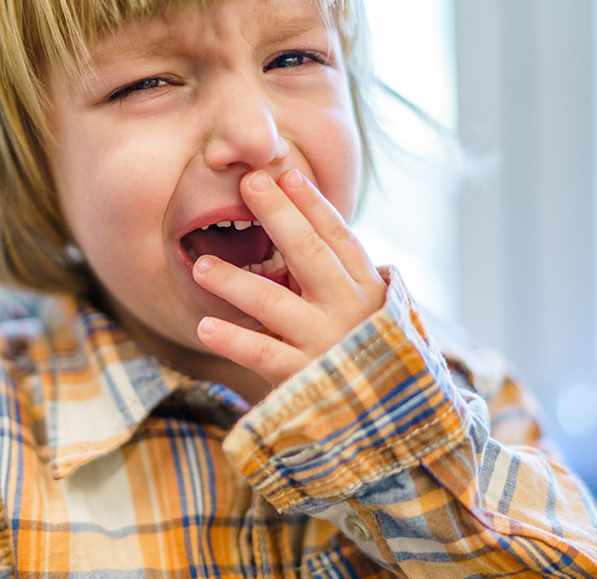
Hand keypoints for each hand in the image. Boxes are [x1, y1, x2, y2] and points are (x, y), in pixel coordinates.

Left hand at [191, 168, 386, 385]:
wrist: (395, 423)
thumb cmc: (365, 355)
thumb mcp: (364, 310)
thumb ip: (334, 276)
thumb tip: (297, 223)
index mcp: (366, 288)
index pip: (338, 236)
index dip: (311, 202)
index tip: (285, 172)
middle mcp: (349, 311)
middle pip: (310, 253)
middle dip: (278, 215)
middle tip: (248, 183)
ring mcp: (327, 344)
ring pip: (275, 303)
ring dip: (235, 281)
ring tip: (201, 267)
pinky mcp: (306, 379)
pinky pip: (263, 354)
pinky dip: (234, 340)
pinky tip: (206, 326)